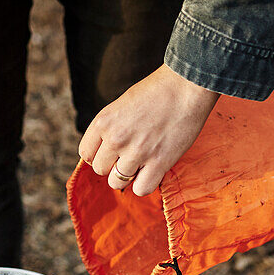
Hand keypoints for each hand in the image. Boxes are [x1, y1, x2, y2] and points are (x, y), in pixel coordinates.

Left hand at [79, 64, 218, 196]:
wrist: (187, 85)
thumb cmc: (157, 91)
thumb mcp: (122, 104)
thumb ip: (110, 127)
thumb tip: (106, 151)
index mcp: (103, 121)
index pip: (86, 153)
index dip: (99, 154)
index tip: (111, 152)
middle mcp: (116, 138)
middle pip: (100, 169)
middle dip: (112, 165)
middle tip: (129, 155)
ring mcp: (137, 152)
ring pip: (117, 182)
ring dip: (128, 176)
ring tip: (141, 162)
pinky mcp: (159, 163)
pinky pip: (141, 189)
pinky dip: (145, 184)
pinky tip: (152, 171)